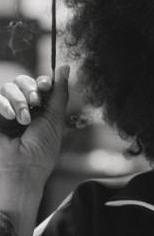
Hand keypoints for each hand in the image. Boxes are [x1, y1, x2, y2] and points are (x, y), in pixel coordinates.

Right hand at [0, 65, 69, 186]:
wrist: (20, 170)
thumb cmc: (41, 149)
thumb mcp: (55, 119)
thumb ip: (59, 92)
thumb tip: (66, 66)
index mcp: (41, 111)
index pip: (40, 85)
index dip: (42, 82)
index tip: (45, 86)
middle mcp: (23, 110)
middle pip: (23, 82)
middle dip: (31, 89)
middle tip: (36, 104)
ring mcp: (6, 114)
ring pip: (9, 87)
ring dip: (19, 100)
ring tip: (23, 119)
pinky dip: (5, 105)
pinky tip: (10, 117)